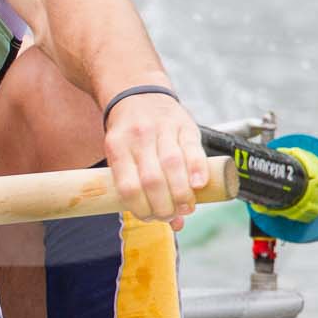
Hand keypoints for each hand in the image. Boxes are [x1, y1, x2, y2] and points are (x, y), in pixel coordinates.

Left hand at [104, 91, 208, 227]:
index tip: (151, 217)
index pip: (128, 187)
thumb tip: (176, 226)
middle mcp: (138, 137)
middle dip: (164, 206)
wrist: (137, 92)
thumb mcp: (124, 156)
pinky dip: (198, 169)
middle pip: (152, 181)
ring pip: (173, 166)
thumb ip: (144, 190)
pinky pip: (193, 149)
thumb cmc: (130, 134)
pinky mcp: (184, 124)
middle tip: (170, 214)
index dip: (141, 209)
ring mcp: (161, 129)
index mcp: (117, 148)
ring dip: (182, 194)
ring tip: (186, 207)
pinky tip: (200, 185)